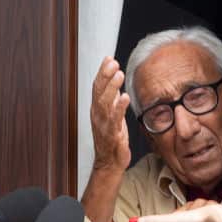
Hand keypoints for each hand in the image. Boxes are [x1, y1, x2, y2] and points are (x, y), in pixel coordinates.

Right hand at [90, 57, 130, 171]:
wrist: (110, 163)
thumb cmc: (112, 138)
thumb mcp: (112, 114)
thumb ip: (112, 97)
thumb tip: (114, 80)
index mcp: (97, 109)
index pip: (97, 86)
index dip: (102, 72)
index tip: (109, 58)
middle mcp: (97, 115)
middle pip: (98, 92)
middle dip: (105, 76)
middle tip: (113, 63)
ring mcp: (103, 125)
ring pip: (104, 103)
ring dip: (111, 88)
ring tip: (119, 74)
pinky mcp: (111, 135)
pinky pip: (114, 119)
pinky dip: (119, 107)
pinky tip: (124, 97)